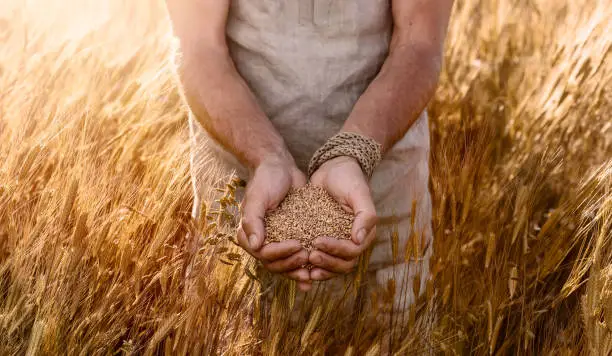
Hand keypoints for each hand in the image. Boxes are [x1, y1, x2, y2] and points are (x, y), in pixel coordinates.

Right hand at [237, 156, 312, 290]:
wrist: (281, 167)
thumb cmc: (266, 179)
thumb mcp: (258, 197)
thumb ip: (253, 220)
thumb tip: (255, 245)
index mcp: (248, 233)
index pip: (263, 253)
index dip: (280, 253)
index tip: (297, 244)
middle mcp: (260, 240)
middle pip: (274, 264)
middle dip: (290, 264)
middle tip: (307, 255)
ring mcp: (276, 241)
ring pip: (285, 264)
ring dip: (298, 268)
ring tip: (313, 266)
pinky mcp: (291, 237)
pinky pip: (296, 256)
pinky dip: (305, 266)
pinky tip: (315, 272)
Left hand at [309, 156, 377, 280]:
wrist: (332, 168)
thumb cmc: (348, 178)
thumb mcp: (358, 193)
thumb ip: (365, 215)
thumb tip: (359, 240)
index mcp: (364, 233)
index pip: (352, 251)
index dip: (336, 250)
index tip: (317, 241)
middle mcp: (352, 241)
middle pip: (343, 264)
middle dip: (327, 263)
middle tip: (309, 256)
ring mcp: (338, 242)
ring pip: (332, 266)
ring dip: (320, 268)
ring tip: (305, 264)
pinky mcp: (323, 239)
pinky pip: (320, 258)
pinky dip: (311, 266)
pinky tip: (299, 266)